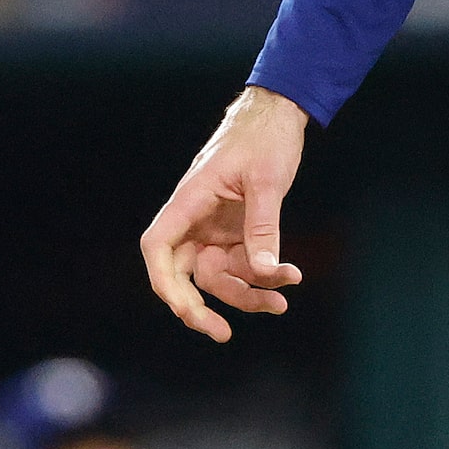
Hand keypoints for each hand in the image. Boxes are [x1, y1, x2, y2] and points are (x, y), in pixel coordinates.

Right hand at [140, 86, 306, 340]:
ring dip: (247, 294)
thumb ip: (263, 227)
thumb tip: (266, 271)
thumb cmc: (264, 137)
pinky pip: (241, 266)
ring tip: (282, 300)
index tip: (185, 310)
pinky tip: (290, 275)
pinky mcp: (234, 232)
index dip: (163, 282)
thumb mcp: (267, 181)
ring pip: (218, 277)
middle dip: (200, 308)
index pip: (158, 247)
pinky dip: (263, 276)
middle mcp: (195, 219)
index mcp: (190, 200)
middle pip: (183, 274)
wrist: (278, 114)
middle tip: (223, 334)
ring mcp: (213, 228)